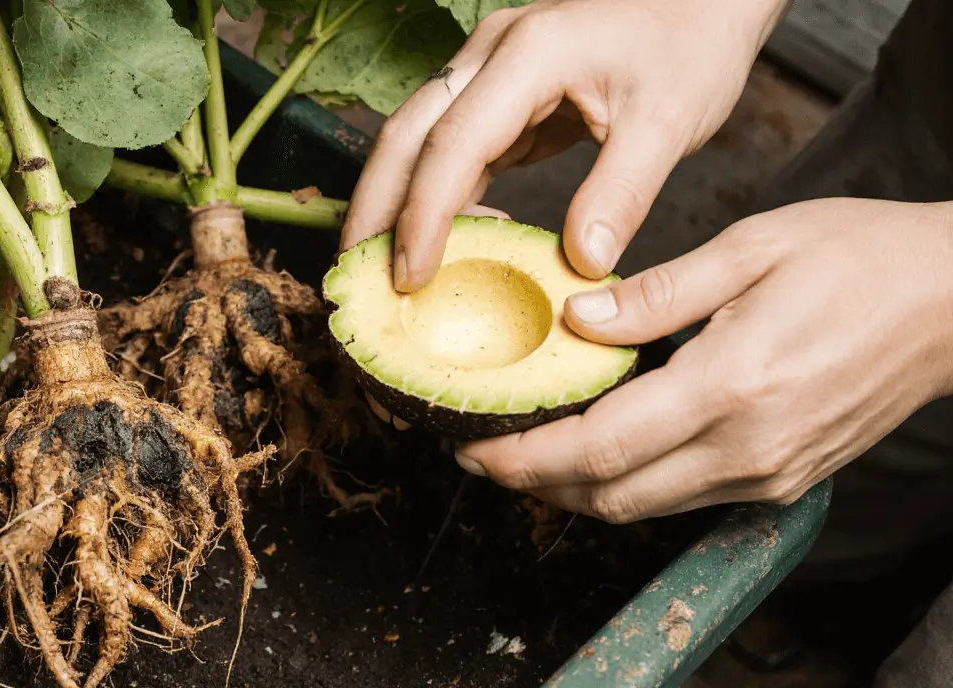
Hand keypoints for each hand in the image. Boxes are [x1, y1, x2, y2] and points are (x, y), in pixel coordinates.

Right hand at [339, 0, 787, 288]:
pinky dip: (435, 198)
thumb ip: (621, 193)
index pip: (453, 143)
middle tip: (357, 282)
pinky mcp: (497, 93)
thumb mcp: (671, 120)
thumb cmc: (692, 44)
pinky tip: (440, 245)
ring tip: (384, 274)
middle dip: (374, 211)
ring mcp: (487, 69)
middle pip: (404, 135)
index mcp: (529, 53)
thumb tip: (581, 265)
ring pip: (414, 140)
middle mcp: (491, 53)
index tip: (411, 278)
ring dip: (393, 206)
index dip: (423, 216)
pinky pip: (448, 149)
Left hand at [454, 198, 952, 522]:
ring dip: (574, 490)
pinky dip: (627, 485)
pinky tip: (598, 452)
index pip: (596, 448)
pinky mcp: (783, 482)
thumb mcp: (753, 248)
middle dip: (532, 483)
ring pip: (642, 507)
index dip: (521, 457)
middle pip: (607, 496)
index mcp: (730, 386)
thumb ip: (656, 294)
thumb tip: (576, 320)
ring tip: (524, 454)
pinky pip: (683, 499)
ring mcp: (768, 474)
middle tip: (480, 454)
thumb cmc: (862, 260)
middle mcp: (747, 448)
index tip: (470, 448)